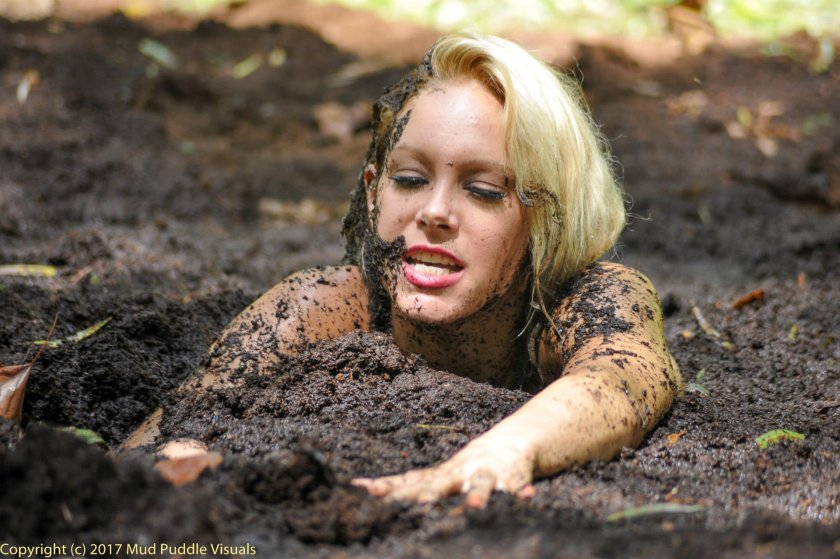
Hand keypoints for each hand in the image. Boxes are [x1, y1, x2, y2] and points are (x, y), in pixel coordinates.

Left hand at [352, 432, 536, 508]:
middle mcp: (463, 472)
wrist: (516, 439)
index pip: (412, 481)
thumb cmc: (471, 465)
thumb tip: (363, 488)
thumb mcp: (442, 474)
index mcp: (443, 473)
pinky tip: (527, 499)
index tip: (365, 491)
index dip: (390, 488)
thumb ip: (409, 485)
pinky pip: (518, 488)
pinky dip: (522, 494)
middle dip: (427, 495)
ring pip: (481, 484)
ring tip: (476, 506)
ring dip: (478, 495)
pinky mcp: (514, 477)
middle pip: (440, 484)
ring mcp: (488, 472)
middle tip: (414, 507)